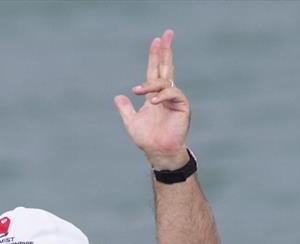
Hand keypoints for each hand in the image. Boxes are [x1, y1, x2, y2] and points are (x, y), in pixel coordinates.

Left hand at [114, 29, 190, 167]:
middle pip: (166, 67)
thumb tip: (117, 97)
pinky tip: (152, 101)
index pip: (155, 71)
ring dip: (150, 84)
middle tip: (166, 34)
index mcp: (154, 95)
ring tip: (138, 91)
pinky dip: (161, 95)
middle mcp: (165, 94)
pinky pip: (173, 94)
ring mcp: (175, 99)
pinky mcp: (182, 106)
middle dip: (165, 50)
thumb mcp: (131, 122)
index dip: (155, 56)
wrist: (158, 152)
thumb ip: (125, 110)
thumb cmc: (147, 140)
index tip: (156, 40)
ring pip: (164, 82)